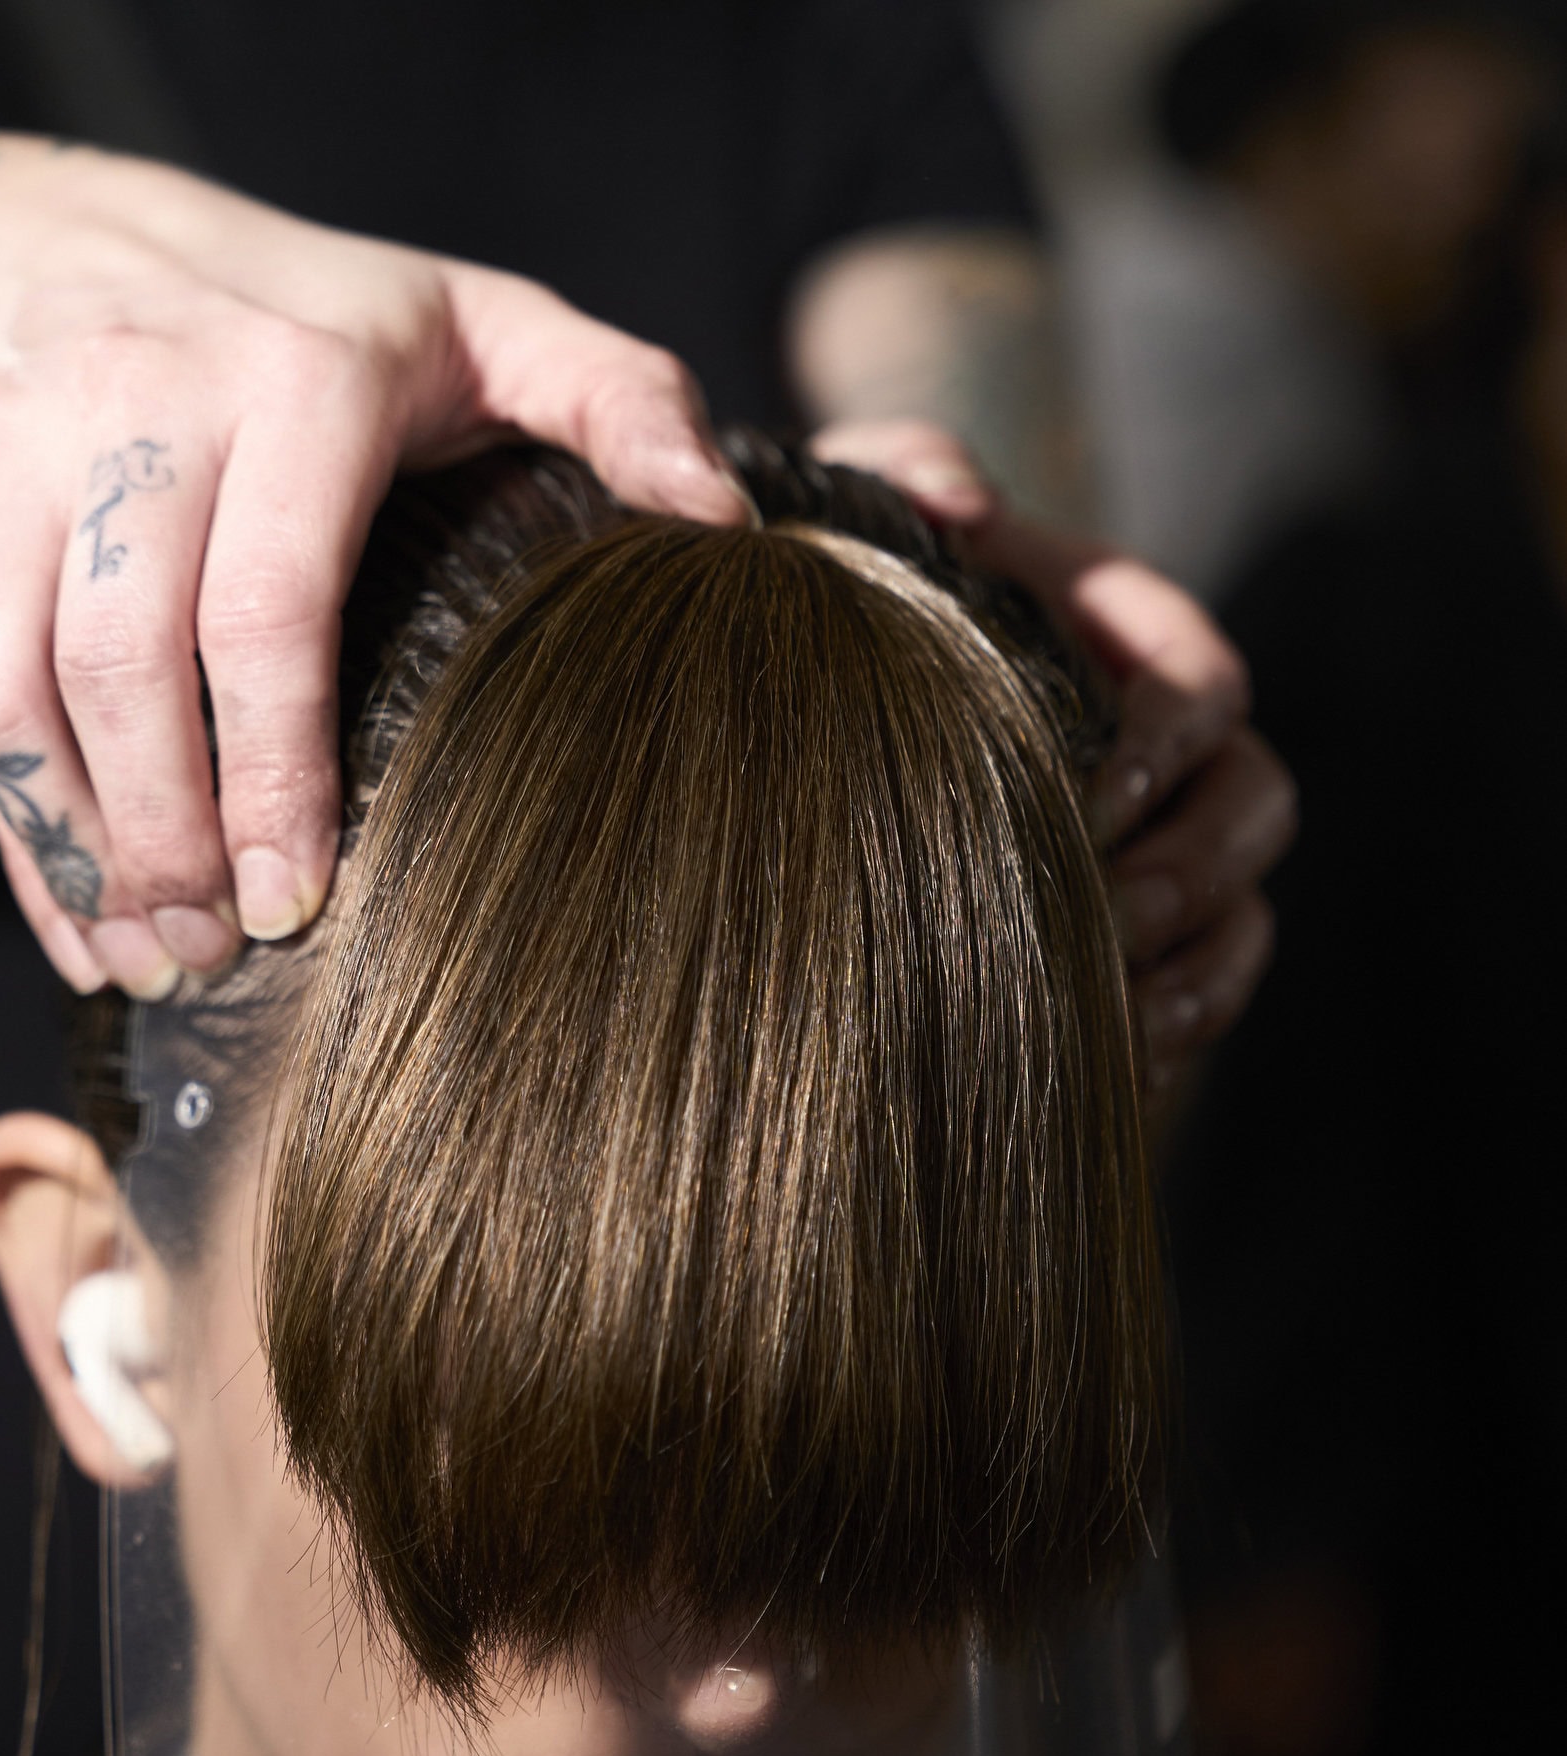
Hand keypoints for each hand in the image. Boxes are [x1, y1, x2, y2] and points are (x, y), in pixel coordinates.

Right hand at [0, 135, 749, 993]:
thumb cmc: (306, 310)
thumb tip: (718, 519)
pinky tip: (79, 916)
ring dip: (80, 849)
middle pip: (124, 663)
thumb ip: (613, 399)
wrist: (56, 225)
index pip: (265, 608)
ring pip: (14, 689)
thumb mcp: (480, 321)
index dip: (275, 773)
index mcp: (292, 380)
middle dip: (170, 837)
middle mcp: (134, 406)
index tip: (300, 897)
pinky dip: (15, 826)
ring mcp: (16, 458)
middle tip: (225, 949)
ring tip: (154, 954)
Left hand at [807, 421, 1296, 1091]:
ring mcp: (1141, 848)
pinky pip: (1202, 995)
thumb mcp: (829, 511)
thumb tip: (967, 504)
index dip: (1168, 734)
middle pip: (1253, 799)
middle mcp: (1144, 742)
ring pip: (1242, 910)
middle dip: (1192, 864)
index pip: (1199, 671)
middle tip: (1100, 912)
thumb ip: (888, 465)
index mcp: (1102, 629)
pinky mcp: (1118, 946)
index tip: (1083, 795)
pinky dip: (1172, 1027)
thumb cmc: (802, 601)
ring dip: (1193, 959)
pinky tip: (1102, 1051)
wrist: (741, 735)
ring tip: (1105, 996)